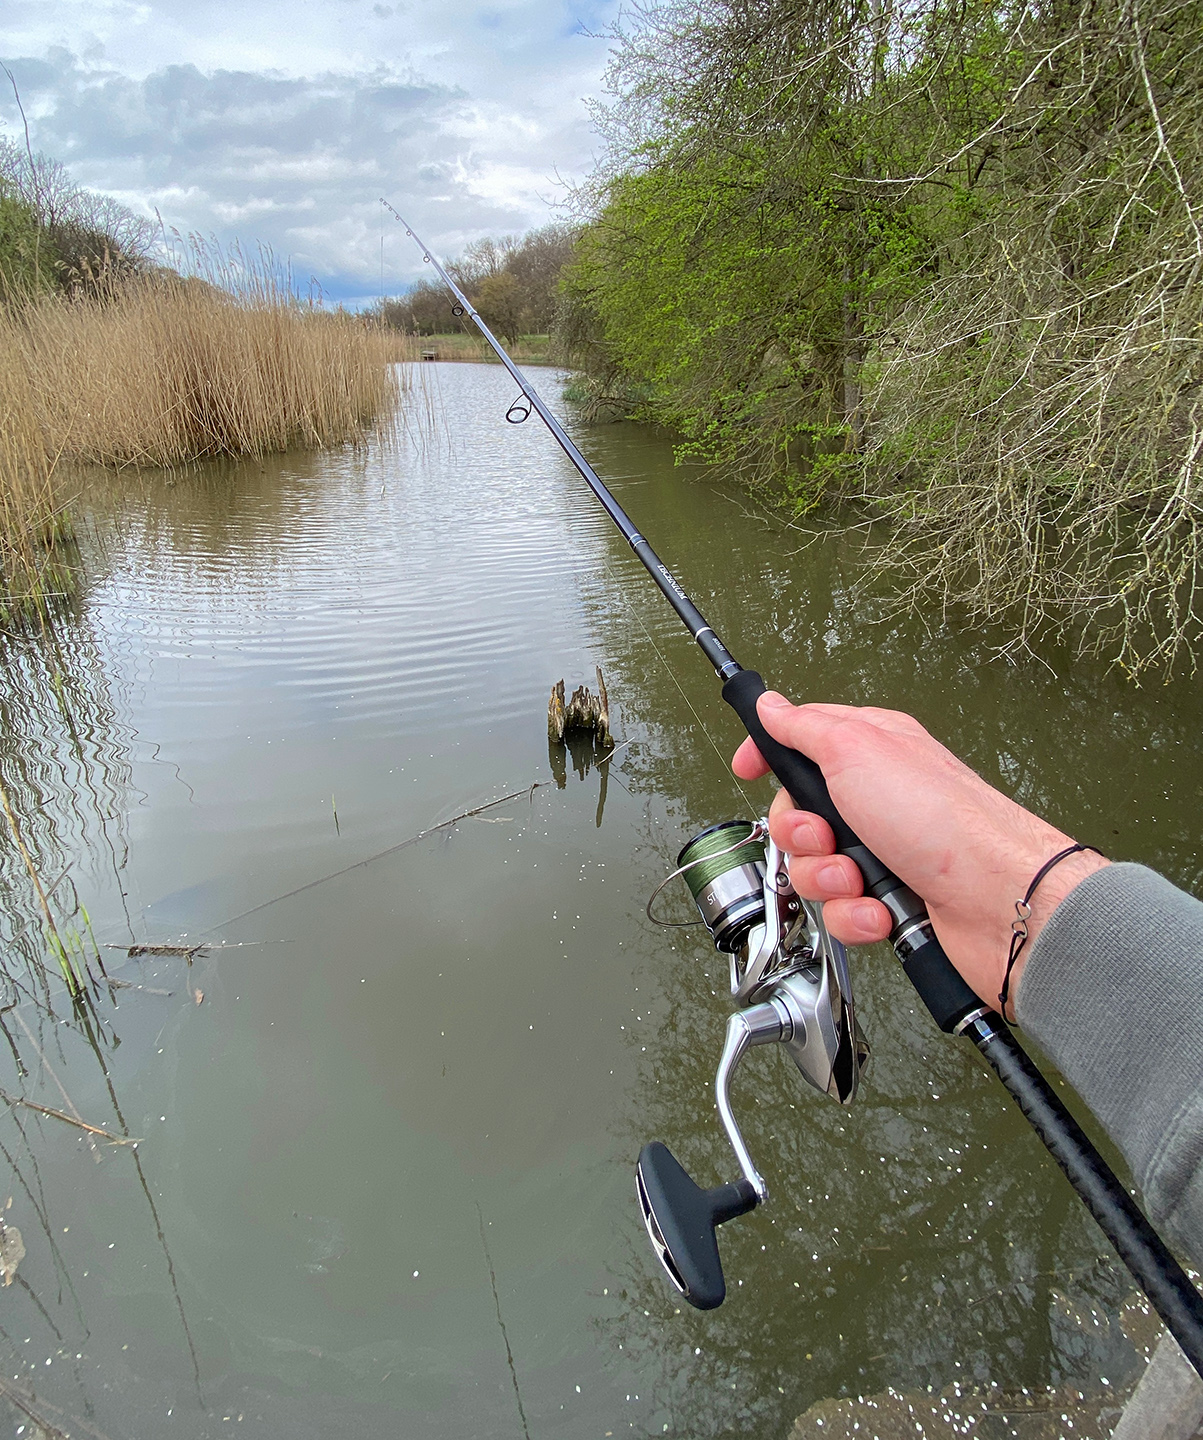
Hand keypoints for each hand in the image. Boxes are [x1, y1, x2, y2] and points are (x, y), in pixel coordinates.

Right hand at [732, 694, 1108, 1015]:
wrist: (997, 899)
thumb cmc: (941, 817)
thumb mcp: (856, 749)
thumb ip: (804, 727)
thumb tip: (770, 704)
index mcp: (869, 752)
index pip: (800, 742)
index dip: (769, 756)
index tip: (746, 768)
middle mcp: (875, 800)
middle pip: (797, 815)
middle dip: (800, 834)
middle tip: (827, 834)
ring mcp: (882, 851)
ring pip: (814, 869)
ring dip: (827, 879)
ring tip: (860, 877)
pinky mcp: (888, 900)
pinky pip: (840, 912)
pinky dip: (855, 914)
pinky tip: (879, 909)